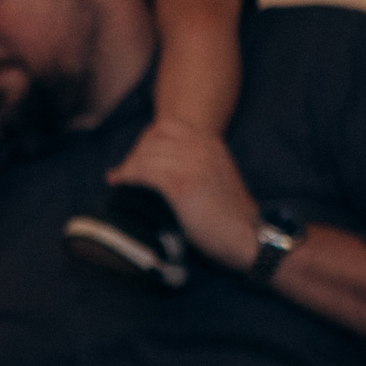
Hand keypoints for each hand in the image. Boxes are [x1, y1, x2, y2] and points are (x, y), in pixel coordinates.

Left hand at [104, 117, 261, 268]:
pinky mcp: (183, 183)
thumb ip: (193, 164)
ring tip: (118, 180)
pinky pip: (145, 172)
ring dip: (127, 168)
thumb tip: (157, 166)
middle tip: (123, 172)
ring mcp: (193, 163)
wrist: (247, 238)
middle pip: (152, 139)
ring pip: (146, 156)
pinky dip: (128, 177)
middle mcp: (202, 147)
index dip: (145, 141)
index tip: (135, 158)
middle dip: (133, 154)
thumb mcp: (215, 177)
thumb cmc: (228, 217)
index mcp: (210, 143)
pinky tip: (120, 184)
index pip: (166, 127)